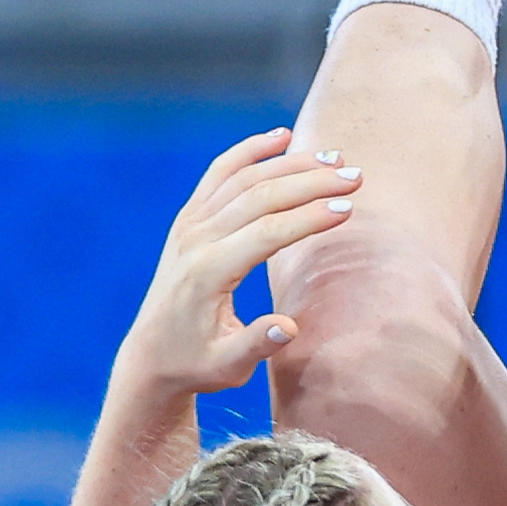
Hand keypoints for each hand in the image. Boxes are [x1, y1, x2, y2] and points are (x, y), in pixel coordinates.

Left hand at [115, 127, 358, 398]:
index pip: (266, 232)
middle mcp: (195, 239)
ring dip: (289, 163)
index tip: (348, 207)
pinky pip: (219, 173)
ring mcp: (189, 224)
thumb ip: (257, 345)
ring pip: (242, 178)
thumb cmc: (196, 365)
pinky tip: (281, 137)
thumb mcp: (228, 368)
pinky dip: (250, 151)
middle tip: (356, 177)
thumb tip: (288, 327)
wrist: (151, 355)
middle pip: (259, 196)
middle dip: (309, 183)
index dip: (308, 217)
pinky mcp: (188, 219)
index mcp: (208, 272)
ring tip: (335, 158)